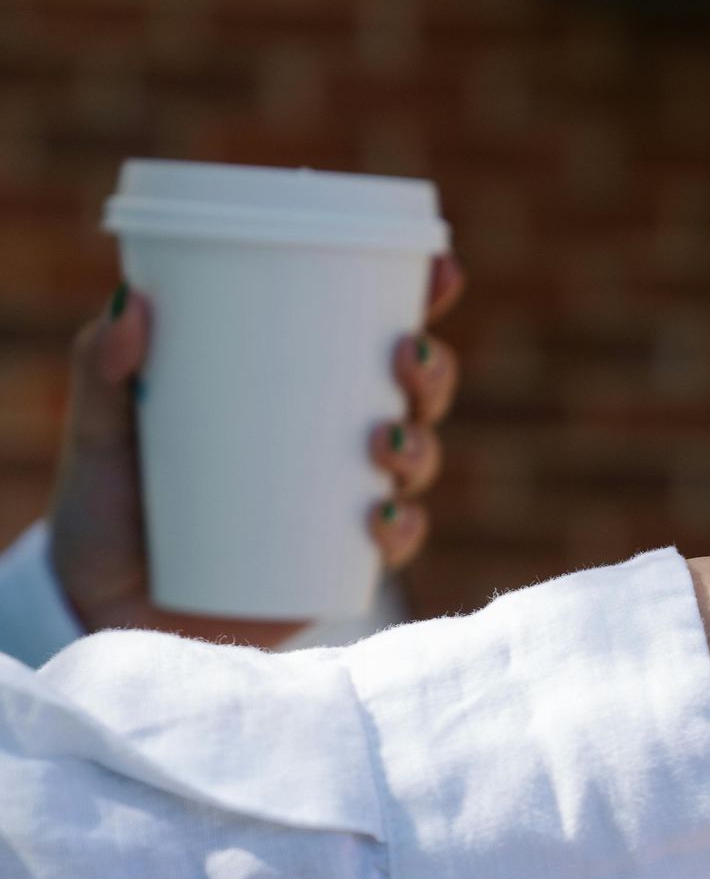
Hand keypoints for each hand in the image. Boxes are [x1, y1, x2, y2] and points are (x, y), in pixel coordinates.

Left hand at [48, 256, 465, 646]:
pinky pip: (391, 545)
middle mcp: (331, 442)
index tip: (441, 270)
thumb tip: (135, 305)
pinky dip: (400, 529)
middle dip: (432, 371)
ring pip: (415, 461)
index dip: (418, 300)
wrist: (103, 608)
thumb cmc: (108, 508)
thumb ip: (102, 368)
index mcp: (293, 388)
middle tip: (404, 356)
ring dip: (420, 445)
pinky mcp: (337, 566)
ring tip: (385, 440)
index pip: (368, 333)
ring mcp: (341, 504)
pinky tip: (383, 518)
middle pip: (413, 393)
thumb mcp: (98, 430)